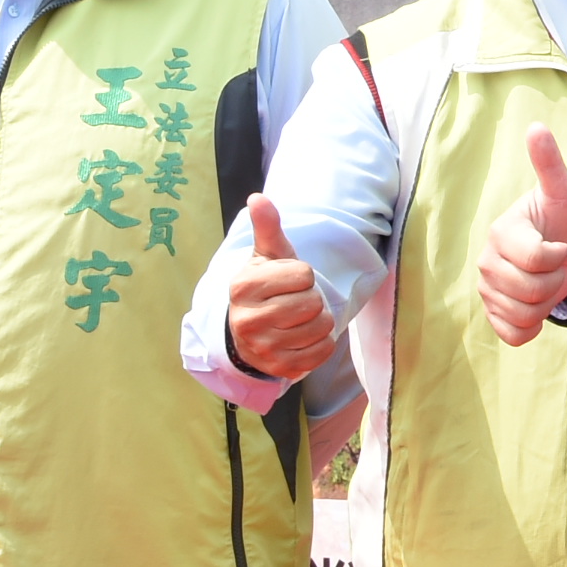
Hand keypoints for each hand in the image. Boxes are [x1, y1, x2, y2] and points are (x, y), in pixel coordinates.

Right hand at [224, 194, 338, 381]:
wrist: (249, 332)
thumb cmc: (266, 287)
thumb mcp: (267, 256)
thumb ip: (267, 227)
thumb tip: (258, 198)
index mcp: (244, 286)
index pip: (304, 274)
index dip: (303, 275)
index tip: (288, 281)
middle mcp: (247, 319)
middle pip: (313, 303)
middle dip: (312, 298)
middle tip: (295, 301)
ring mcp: (262, 348)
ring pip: (321, 328)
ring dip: (319, 322)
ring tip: (299, 319)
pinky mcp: (279, 369)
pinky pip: (323, 351)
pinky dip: (322, 343)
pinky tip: (303, 338)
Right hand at [476, 124, 566, 345]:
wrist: (566, 250)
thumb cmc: (563, 219)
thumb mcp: (565, 192)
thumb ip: (550, 164)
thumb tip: (536, 128)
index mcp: (502, 232)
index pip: (536, 258)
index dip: (559, 255)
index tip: (560, 244)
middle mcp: (486, 261)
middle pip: (531, 290)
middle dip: (554, 281)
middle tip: (555, 265)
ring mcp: (487, 289)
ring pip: (523, 314)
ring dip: (546, 304)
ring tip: (545, 282)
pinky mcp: (493, 313)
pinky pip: (511, 334)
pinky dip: (529, 328)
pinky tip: (535, 310)